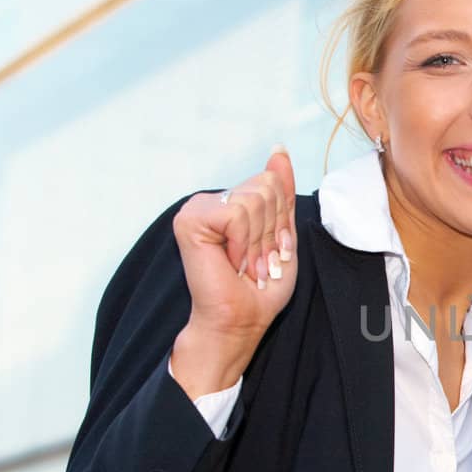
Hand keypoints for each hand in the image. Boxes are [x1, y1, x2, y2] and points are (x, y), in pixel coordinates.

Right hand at [169, 145, 297, 396]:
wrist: (240, 320)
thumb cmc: (260, 288)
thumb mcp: (281, 234)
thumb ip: (281, 192)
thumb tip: (279, 151)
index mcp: (232, 202)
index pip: (274, 183)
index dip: (280, 223)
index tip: (266, 252)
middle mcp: (211, 200)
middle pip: (267, 187)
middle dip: (271, 231)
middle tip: (254, 261)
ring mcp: (197, 207)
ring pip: (255, 199)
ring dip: (258, 242)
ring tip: (243, 264)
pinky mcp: (190, 219)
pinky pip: (237, 214)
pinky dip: (243, 243)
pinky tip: (230, 261)